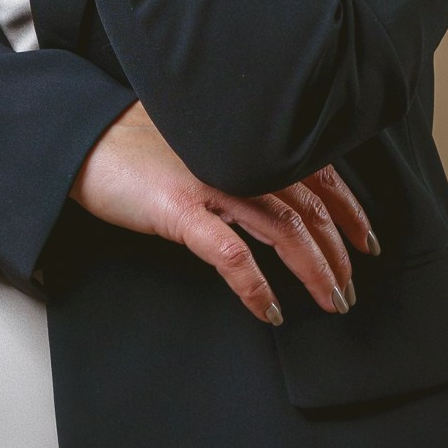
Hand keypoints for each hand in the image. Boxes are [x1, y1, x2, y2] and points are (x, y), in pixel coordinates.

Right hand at [68, 101, 379, 324]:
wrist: (81, 138)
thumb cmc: (135, 142)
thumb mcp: (200, 140)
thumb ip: (239, 158)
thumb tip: (277, 190)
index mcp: (249, 141)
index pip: (319, 175)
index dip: (350, 211)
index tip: (366, 242)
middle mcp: (239, 158)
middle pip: (310, 209)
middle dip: (338, 254)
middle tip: (349, 289)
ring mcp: (210, 183)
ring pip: (285, 231)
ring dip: (314, 272)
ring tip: (329, 302)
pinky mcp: (179, 210)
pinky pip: (232, 255)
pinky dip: (257, 287)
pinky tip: (269, 309)